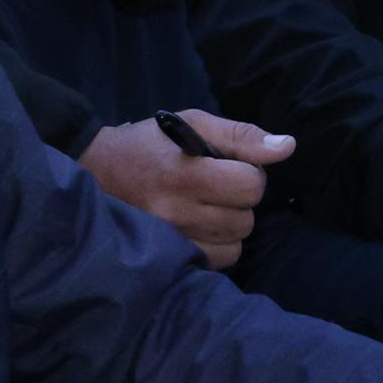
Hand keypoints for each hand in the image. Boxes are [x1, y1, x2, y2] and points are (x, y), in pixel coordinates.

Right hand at [75, 111, 290, 269]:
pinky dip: (218, 244)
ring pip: (236, 243)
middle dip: (239, 200)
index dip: (249, 172)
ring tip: (206, 205)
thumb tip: (287, 147)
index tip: (228, 165)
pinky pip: (218, 260)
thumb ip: (242, 135)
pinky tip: (201, 226)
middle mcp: (177, 212)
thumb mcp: (193, 122)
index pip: (250, 185)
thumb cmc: (149, 142)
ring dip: (230, 224)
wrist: (95, 169)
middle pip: (246, 218)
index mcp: (185, 173)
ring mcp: (171, 239)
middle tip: (214, 185)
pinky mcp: (167, 256)